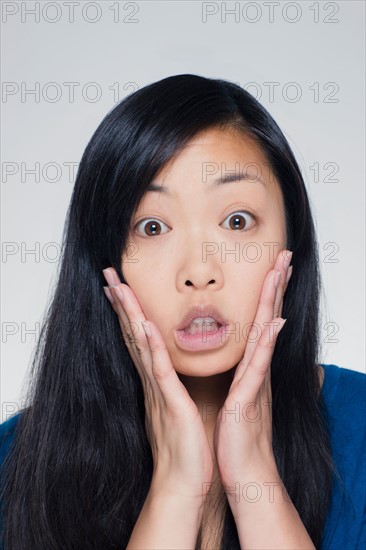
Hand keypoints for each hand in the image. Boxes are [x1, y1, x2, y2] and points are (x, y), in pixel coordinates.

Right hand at [102, 269, 213, 503]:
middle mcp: (152, 380)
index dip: (129, 311)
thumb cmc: (183, 447)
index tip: (120, 287)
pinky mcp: (170, 403)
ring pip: (141, 344)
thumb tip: (166, 370)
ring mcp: (158, 390)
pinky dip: (151, 346)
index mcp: (156, 380)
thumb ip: (169, 386)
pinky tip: (144, 325)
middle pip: (133, 334)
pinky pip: (159, 370)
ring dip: (130, 314)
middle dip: (121, 303)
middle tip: (109, 276)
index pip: (139, 338)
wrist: (182, 483)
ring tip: (118, 287)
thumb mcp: (175, 407)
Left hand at [213, 249, 292, 491]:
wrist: (246, 474)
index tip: (273, 268)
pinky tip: (274, 322)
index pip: (261, 323)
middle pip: (268, 319)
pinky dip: (267, 343)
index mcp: (251, 368)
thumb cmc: (241, 438)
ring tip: (280, 272)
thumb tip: (256, 362)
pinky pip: (258, 366)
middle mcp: (257, 369)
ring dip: (274, 301)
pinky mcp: (249, 398)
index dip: (267, 295)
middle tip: (284, 256)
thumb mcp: (244, 400)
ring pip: (266, 333)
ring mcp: (257, 381)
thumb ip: (251, 378)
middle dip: (276, 286)